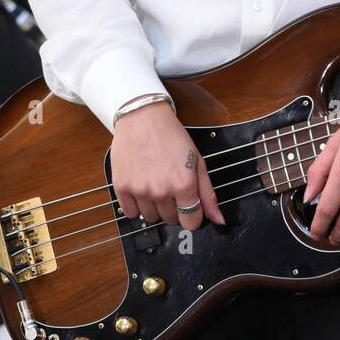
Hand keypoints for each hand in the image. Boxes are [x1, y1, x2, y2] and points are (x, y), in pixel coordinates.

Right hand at [110, 101, 225, 230]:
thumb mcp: (197, 160)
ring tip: (154, 183)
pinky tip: (140, 187)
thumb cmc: (171, 136)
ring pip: (151, 217)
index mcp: (183, 184)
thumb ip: (207, 193)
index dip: (193, 215)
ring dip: (154, 206)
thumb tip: (218, 220)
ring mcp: (140, 190)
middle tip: (170, 184)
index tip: (189, 205)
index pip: (191, 222)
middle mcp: (161, 190)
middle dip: (174, 207)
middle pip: (171, 219)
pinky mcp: (121, 187)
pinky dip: (136, 205)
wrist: (142, 117)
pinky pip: (130, 213)